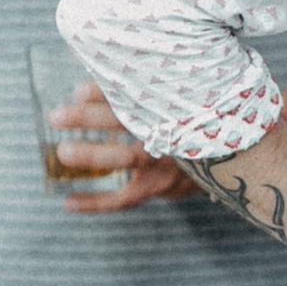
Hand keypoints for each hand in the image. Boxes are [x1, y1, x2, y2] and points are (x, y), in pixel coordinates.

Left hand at [50, 82, 190, 212]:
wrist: (230, 158)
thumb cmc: (194, 122)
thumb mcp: (184, 101)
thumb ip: (149, 91)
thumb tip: (93, 82)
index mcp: (176, 105)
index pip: (139, 94)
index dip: (108, 91)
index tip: (79, 90)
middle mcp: (173, 131)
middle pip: (129, 121)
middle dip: (90, 118)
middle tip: (56, 117)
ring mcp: (168, 161)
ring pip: (128, 158)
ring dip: (93, 154)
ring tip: (63, 152)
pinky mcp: (161, 186)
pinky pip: (126, 198)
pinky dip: (96, 201)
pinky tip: (68, 202)